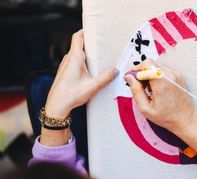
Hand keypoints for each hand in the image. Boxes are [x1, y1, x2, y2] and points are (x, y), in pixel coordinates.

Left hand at [41, 30, 117, 145]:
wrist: (56, 106)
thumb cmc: (71, 95)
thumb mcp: (92, 87)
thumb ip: (105, 78)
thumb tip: (116, 70)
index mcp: (74, 58)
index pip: (78, 36)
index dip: (86, 30)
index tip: (96, 29)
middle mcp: (68, 59)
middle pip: (79, 44)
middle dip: (91, 43)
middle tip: (104, 44)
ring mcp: (65, 65)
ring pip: (77, 53)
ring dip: (87, 53)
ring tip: (100, 56)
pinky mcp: (65, 72)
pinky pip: (75, 61)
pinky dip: (83, 61)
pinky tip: (91, 69)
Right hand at [125, 60, 196, 154]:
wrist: (185, 119)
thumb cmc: (167, 117)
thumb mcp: (146, 109)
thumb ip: (136, 91)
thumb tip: (129, 78)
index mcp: (162, 83)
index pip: (146, 64)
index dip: (137, 70)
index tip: (133, 78)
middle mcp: (170, 76)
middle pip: (151, 63)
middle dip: (142, 71)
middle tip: (140, 84)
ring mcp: (176, 75)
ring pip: (156, 66)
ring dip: (150, 73)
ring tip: (149, 88)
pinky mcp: (178, 76)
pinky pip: (163, 70)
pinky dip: (157, 75)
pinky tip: (157, 87)